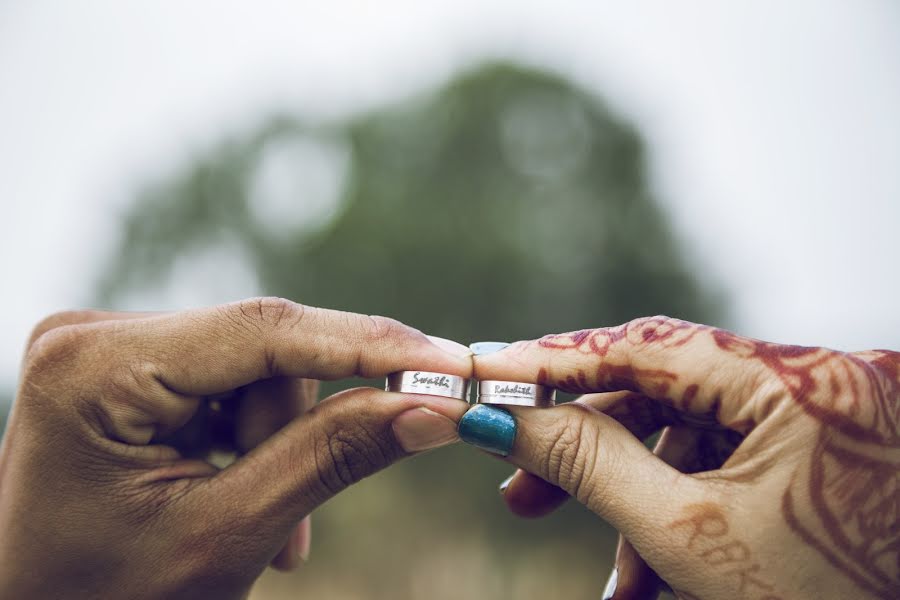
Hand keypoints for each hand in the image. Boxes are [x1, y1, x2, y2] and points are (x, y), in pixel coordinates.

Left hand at [0, 298, 470, 598]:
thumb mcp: (227, 535)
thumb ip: (333, 456)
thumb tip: (435, 406)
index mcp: (96, 368)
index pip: (265, 331)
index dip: (371, 345)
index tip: (453, 363)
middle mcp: (96, 335)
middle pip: (264, 351)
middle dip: (301, 430)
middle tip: (300, 527)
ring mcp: (109, 348)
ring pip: (256, 370)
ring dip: (278, 446)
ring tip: (264, 532)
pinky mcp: (129, 368)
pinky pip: (228, 384)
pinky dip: (252, 441)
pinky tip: (236, 498)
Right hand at [459, 316, 898, 599]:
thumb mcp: (689, 537)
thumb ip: (589, 463)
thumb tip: (504, 417)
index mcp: (808, 382)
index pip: (652, 347)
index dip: (558, 361)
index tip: (490, 371)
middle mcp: (829, 377)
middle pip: (669, 389)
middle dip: (590, 445)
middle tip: (518, 479)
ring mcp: (834, 412)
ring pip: (697, 434)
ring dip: (638, 499)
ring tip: (612, 579)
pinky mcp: (829, 448)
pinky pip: (735, 461)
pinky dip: (686, 509)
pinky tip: (653, 573)